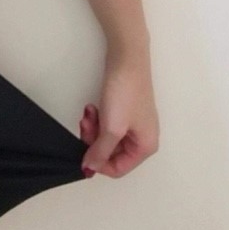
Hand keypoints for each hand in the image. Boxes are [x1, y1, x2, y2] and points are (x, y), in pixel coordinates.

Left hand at [78, 49, 159, 178]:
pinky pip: (106, 124)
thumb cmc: (125, 93)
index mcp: (145, 147)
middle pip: (110, 153)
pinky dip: (97, 119)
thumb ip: (100, 151)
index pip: (118, 169)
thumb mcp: (112, 127)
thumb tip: (89, 169)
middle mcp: (142, 138)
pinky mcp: (124, 111)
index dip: (98, 163)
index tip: (83, 151)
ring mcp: (133, 124)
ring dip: (93, 128)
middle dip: (93, 140)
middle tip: (85, 124)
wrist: (127, 59)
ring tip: (89, 112)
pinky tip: (93, 107)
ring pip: (106, 138)